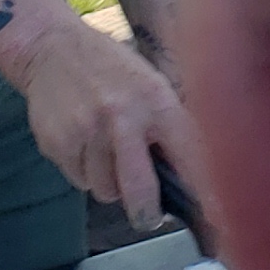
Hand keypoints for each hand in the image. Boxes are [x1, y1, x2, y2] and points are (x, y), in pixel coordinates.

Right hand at [4, 0, 204, 225]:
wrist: (53, 48)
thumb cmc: (112, 70)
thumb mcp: (151, 85)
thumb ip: (171, 127)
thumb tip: (197, 178)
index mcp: (157, 101)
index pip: (189, 157)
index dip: (206, 195)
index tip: (217, 222)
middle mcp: (123, 117)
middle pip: (141, 192)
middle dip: (147, 213)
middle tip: (148, 216)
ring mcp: (87, 131)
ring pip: (106, 191)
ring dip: (109, 183)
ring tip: (106, 152)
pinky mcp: (57, 143)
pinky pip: (79, 181)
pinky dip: (84, 171)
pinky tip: (83, 143)